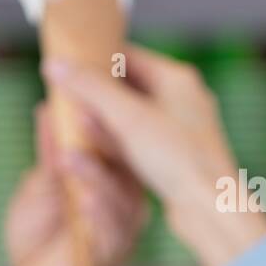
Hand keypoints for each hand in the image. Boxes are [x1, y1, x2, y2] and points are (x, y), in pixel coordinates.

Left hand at [4, 100, 146, 265]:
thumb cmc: (39, 236)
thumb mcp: (39, 187)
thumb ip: (49, 155)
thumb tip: (47, 110)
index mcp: (113, 179)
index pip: (116, 143)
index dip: (106, 116)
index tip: (90, 86)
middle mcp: (125, 202)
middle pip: (124, 165)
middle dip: (105, 138)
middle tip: (86, 112)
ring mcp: (122, 230)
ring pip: (119, 197)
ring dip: (94, 175)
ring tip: (72, 158)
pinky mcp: (110, 257)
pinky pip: (111, 233)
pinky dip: (96, 213)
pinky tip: (81, 199)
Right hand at [43, 45, 265, 265]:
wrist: (211, 210)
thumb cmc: (178, 158)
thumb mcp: (128, 117)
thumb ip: (90, 88)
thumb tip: (54, 63)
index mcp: (178, 78)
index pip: (127, 56)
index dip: (94, 58)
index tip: (64, 64)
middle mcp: (182, 100)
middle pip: (127, 86)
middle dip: (94, 93)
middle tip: (59, 94)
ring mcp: (178, 130)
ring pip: (130, 117)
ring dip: (100, 119)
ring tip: (67, 120)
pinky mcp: (173, 157)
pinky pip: (137, 141)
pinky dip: (114, 142)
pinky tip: (89, 148)